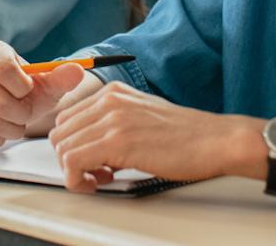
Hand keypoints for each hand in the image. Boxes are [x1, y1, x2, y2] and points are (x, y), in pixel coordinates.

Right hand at [0, 38, 89, 146]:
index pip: (5, 70)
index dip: (23, 89)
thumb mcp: (48, 83)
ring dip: (10, 129)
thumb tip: (77, 71)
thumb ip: (62, 77)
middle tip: (25, 113)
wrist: (11, 102)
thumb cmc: (28, 90)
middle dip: (20, 115)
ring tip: (14, 122)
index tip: (29, 91)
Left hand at [48, 82, 262, 192]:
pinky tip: (99, 183)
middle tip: (95, 173)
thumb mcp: (143, 116)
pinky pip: (73, 163)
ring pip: (63, 148)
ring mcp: (112, 119)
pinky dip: (78, 180)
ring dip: (75, 172)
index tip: (91, 161)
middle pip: (60, 133)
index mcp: (113, 92)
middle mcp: (109, 100)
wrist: (215, 141)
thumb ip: (114, 123)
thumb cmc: (186, 135)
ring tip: (101, 178)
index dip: (73, 145)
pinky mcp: (118, 142)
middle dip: (70, 159)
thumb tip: (90, 146)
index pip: (67, 118)